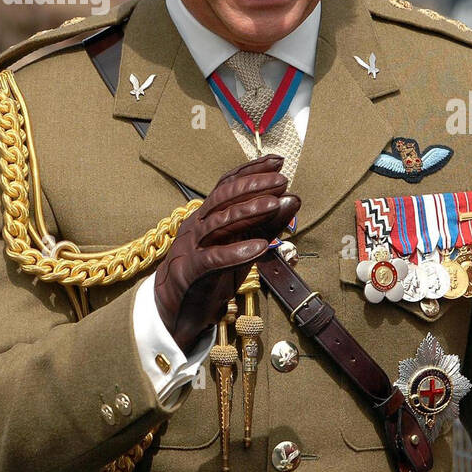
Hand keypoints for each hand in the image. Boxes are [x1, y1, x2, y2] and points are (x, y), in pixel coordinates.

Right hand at [155, 155, 298, 352]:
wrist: (176, 310)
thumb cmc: (213, 274)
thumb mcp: (245, 246)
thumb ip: (268, 224)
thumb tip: (294, 198)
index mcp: (208, 215)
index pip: (228, 184)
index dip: (252, 170)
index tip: (278, 161)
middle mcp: (198, 224)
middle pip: (222, 197)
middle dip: (253, 185)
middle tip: (281, 181)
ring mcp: (191, 246)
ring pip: (217, 222)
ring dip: (247, 212)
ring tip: (274, 204)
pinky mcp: (189, 271)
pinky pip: (212, 258)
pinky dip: (236, 251)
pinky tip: (260, 247)